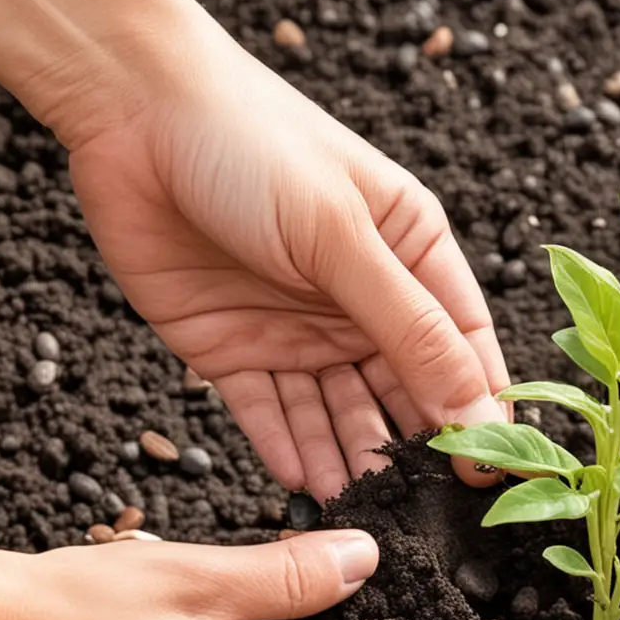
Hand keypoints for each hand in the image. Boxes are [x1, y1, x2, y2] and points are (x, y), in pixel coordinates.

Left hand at [63, 27, 508, 499]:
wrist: (127, 110)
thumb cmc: (252, 144)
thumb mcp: (341, 236)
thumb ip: (408, 326)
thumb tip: (477, 408)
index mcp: (411, 253)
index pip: (463, 347)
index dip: (482, 408)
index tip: (491, 469)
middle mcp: (362, 298)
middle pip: (404, 391)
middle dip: (414, 448)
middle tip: (423, 509)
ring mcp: (298, 328)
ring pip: (337, 413)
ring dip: (349, 460)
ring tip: (360, 509)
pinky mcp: (233, 349)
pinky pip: (268, 414)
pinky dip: (284, 448)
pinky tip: (303, 485)